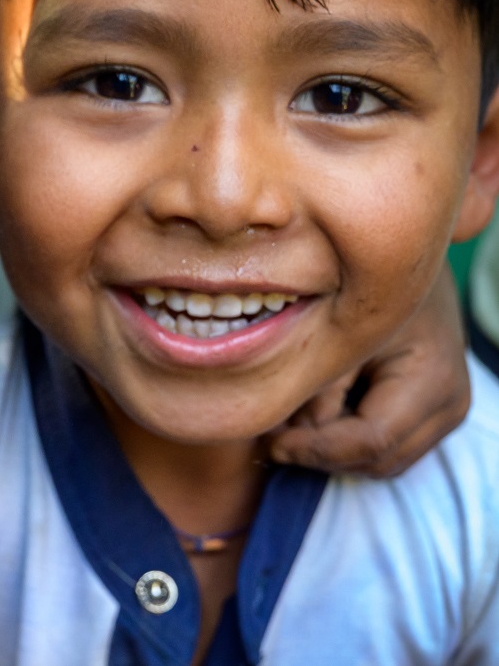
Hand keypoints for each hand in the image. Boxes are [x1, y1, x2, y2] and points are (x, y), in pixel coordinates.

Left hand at [267, 265, 469, 476]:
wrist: (406, 258)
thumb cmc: (368, 281)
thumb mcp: (336, 324)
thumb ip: (314, 383)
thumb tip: (283, 436)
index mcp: (431, 378)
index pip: (371, 440)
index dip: (316, 450)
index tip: (271, 444)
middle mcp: (449, 403)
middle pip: (378, 459)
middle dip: (321, 454)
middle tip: (270, 436)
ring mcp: (446, 412)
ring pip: (381, 462)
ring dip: (332, 453)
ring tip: (287, 426)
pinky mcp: (433, 414)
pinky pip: (387, 447)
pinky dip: (347, 442)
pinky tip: (312, 417)